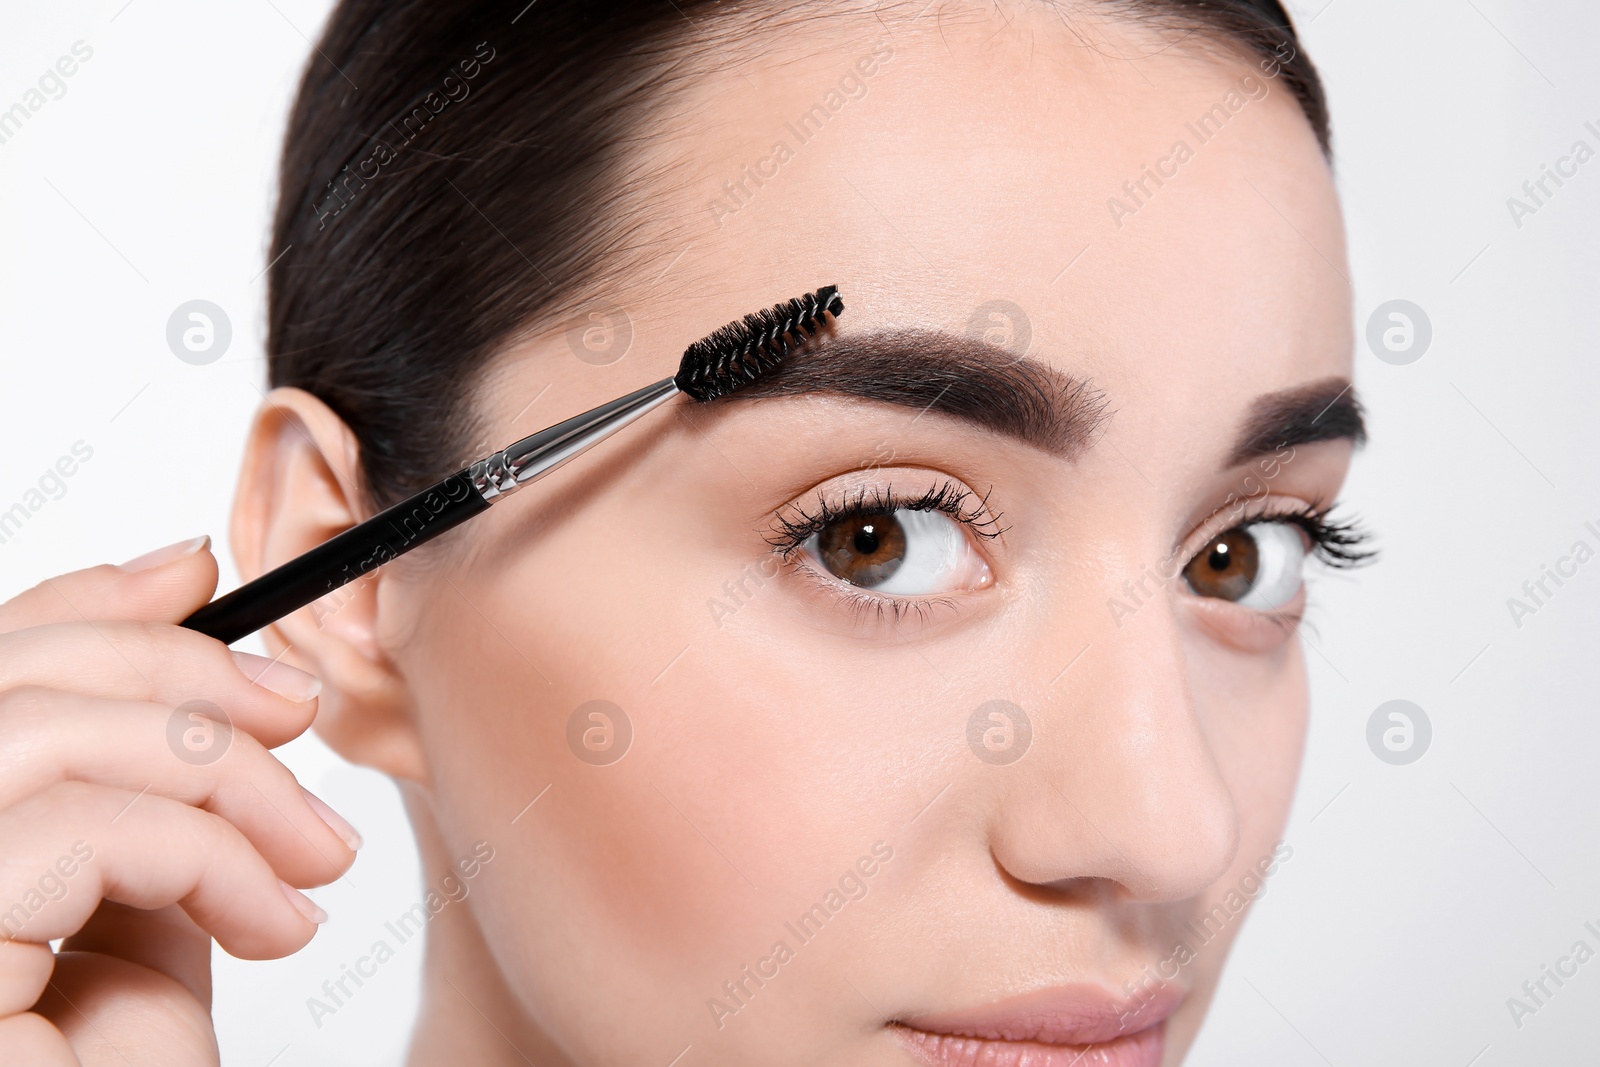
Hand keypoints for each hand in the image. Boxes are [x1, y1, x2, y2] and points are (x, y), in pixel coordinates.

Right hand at [0, 536, 359, 1064]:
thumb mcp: (144, 921)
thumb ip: (151, 794)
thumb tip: (197, 633)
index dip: (77, 601)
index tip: (199, 573)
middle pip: (3, 685)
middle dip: (175, 670)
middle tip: (297, 715)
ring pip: (37, 735)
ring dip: (214, 769)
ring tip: (311, 855)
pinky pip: (79, 834)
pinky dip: (210, 854)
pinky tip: (277, 924)